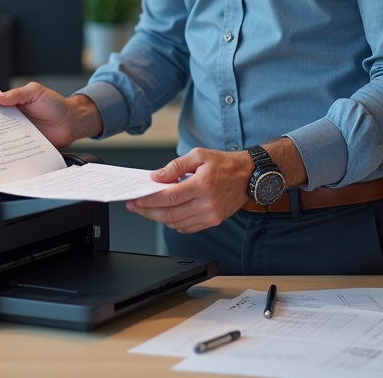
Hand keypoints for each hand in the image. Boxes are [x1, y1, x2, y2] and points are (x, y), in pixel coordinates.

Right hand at [0, 83, 102, 147]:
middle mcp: (12, 118)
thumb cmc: (56, 104)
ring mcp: (17, 132)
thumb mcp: (36, 92)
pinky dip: (6, 151)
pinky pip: (12, 148)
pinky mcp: (23, 145)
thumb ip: (18, 94)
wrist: (71, 122)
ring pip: (0, 137)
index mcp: (12, 103)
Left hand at [126, 148, 255, 233]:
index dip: (148, 201)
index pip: (168, 197)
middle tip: (134, 207)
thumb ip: (175, 166)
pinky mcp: (213, 221)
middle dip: (147, 212)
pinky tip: (166, 214)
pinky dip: (173, 223)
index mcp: (202, 184)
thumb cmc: (223, 164)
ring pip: (177, 223)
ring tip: (146, 209)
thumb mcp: (198, 155)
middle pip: (170, 214)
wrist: (248, 176)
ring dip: (158, 218)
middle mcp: (207, 203)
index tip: (135, 200)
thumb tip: (156, 177)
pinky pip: (187, 228)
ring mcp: (211, 215)